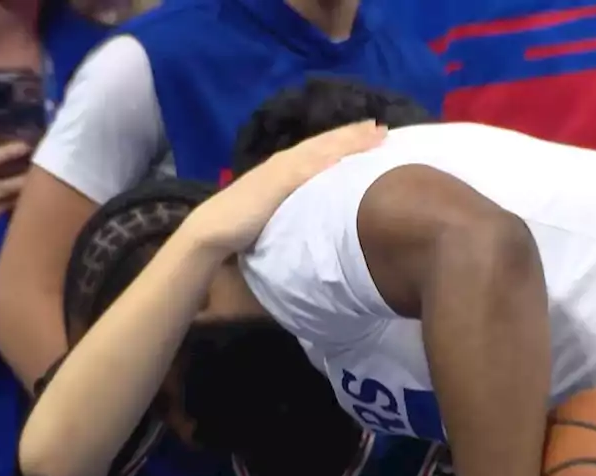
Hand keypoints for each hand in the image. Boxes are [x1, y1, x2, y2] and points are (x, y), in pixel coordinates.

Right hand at [179, 120, 387, 254]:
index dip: (346, 140)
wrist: (213, 228)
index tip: (371, 133)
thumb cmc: (241, 222)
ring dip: (348, 140)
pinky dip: (325, 159)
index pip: (321, 149)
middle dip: (354, 134)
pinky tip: (344, 156)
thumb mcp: (276, 208)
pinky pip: (306, 169)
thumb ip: (294, 203)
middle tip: (382, 127)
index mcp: (285, 167)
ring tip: (374, 132)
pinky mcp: (276, 183)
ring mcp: (281, 170)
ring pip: (321, 150)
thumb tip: (315, 209)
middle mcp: (285, 162)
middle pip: (326, 143)